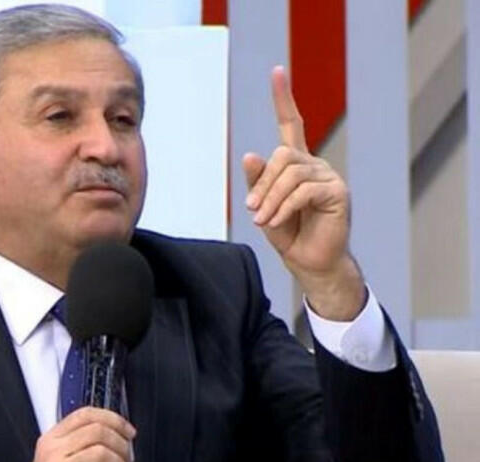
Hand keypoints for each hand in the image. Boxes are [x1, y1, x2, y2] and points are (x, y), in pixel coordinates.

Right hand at [27, 407, 135, 461]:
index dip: (113, 419)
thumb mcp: (60, 461)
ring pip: (103, 453)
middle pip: (98, 431)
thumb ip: (79, 444)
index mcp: (50, 440)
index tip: (128, 431)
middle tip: (127, 459)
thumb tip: (118, 433)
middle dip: (121, 445)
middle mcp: (51, 453)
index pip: (85, 414)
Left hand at [243, 66, 364, 319]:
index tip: (277, 71)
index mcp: (296, 163)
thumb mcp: (263, 206)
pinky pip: (304, 191)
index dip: (283, 98)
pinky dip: (284, 207)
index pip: (292, 123)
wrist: (309, 262)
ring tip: (261, 220)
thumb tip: (250, 154)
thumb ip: (258, 182)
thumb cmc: (287, 233)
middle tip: (252, 209)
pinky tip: (275, 222)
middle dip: (263, 183)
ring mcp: (328, 176)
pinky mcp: (337, 193)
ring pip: (291, 173)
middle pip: (283, 155)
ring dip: (270, 198)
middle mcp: (314, 164)